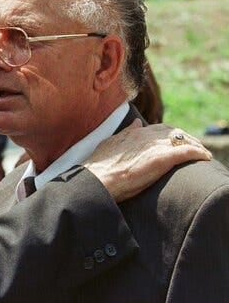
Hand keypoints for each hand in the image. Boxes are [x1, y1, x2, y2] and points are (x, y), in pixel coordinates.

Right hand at [84, 120, 211, 201]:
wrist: (97, 179)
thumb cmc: (100, 167)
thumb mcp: (110, 144)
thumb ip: (125, 134)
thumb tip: (136, 123)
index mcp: (134, 133)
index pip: (158, 129)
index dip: (169, 135)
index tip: (174, 143)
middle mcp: (145, 136)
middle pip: (173, 132)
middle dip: (185, 139)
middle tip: (194, 148)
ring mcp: (154, 146)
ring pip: (183, 140)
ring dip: (195, 145)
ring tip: (202, 154)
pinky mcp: (162, 158)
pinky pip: (187, 152)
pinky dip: (198, 153)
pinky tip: (205, 157)